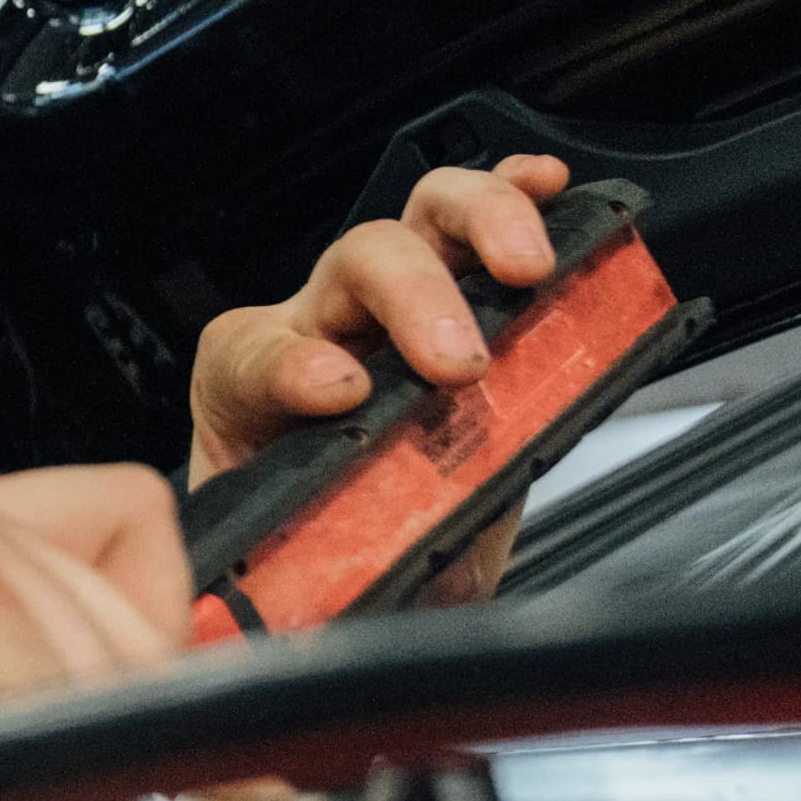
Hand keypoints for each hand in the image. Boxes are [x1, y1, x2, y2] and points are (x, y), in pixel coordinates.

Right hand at [0, 441, 192, 752]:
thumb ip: (3, 690)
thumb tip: (146, 758)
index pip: (127, 529)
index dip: (119, 650)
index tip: (85, 727)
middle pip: (136, 617)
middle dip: (81, 736)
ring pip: (106, 671)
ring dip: (34, 775)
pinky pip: (56, 703)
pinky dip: (1, 784)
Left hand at [187, 151, 569, 602]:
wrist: (331, 556)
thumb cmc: (312, 559)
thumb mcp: (308, 590)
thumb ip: (323, 589)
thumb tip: (357, 612)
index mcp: (251, 398)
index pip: (255, 355)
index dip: (295, 363)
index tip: (339, 390)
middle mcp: (319, 335)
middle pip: (352, 267)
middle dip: (410, 297)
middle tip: (457, 358)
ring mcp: (390, 310)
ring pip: (417, 224)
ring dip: (476, 228)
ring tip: (525, 265)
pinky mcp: (462, 300)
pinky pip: (474, 224)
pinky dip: (518, 195)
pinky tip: (549, 189)